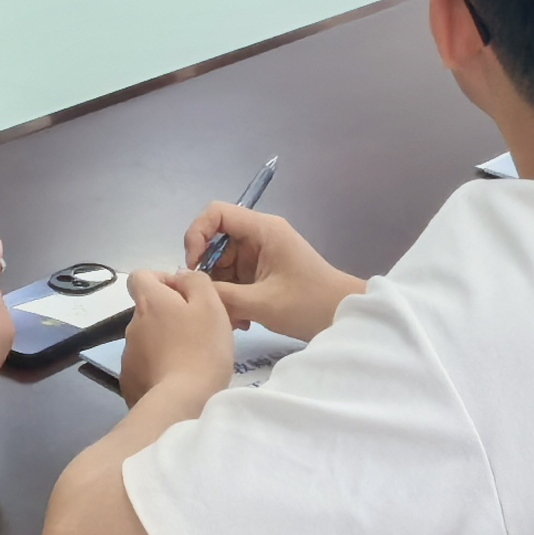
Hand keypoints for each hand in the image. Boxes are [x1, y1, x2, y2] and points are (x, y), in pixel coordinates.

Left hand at [115, 268, 238, 407]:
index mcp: (150, 302)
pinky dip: (158, 368)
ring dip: (163, 343)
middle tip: (197, 332)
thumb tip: (180, 277)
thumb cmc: (201, 349)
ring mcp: (128, 355)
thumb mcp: (210, 305)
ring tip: (189, 360)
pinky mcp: (129, 381)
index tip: (184, 296)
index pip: (140, 276)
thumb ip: (195, 281)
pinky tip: (176, 380)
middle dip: (168, 315)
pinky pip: (144, 366)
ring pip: (147, 339)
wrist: (181, 402)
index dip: (161, 280)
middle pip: (148, 309)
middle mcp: (132, 324)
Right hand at [180, 202, 363, 340]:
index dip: (197, 234)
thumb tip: (189, 287)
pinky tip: (242, 321)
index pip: (216, 213)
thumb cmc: (308, 304)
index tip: (194, 266)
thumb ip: (222, 295)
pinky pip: (235, 279)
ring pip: (223, 265)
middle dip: (209, 273)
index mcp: (263, 230)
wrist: (344, 318)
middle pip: (216, 242)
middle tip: (212, 302)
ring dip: (221, 291)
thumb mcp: (262, 303)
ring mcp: (261, 255)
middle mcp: (260, 236)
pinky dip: (232, 298)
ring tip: (233, 320)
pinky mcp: (263, 273)